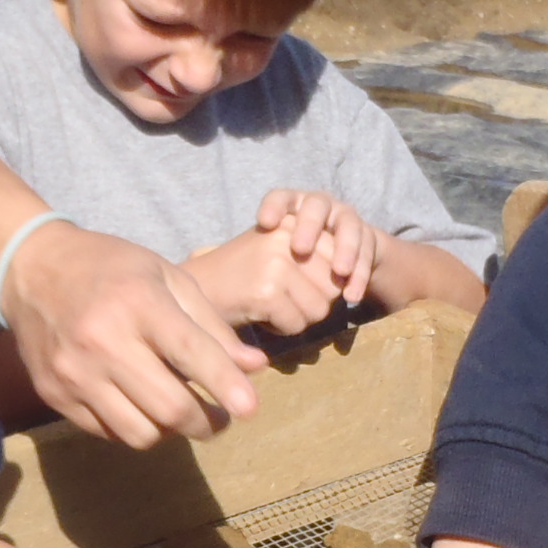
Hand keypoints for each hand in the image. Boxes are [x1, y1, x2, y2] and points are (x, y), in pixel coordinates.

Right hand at [1, 222, 264, 447]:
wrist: (31, 269)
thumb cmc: (111, 269)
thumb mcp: (167, 277)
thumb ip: (211, 325)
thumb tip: (254, 367)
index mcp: (136, 302)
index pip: (191, 354)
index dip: (226, 385)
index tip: (251, 408)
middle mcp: (101, 340)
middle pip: (169, 407)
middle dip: (206, 423)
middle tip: (220, 420)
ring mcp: (73, 372)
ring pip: (140, 433)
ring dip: (171, 431)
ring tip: (180, 412)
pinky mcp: (54, 395)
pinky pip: (108, 433)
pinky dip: (134, 427)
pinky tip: (142, 406)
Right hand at [182, 201, 372, 335]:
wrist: (197, 288)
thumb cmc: (240, 274)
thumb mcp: (277, 250)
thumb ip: (314, 254)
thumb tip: (350, 280)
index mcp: (292, 218)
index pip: (342, 256)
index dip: (337, 281)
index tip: (318, 292)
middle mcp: (286, 236)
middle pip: (334, 285)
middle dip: (315, 301)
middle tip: (284, 299)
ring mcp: (276, 264)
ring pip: (320, 309)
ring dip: (299, 318)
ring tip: (270, 306)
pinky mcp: (266, 292)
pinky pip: (297, 324)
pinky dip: (282, 329)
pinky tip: (260, 316)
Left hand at [260, 189, 378, 305]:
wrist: (334, 259)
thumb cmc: (291, 260)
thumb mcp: (276, 256)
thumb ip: (265, 260)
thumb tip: (247, 285)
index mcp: (293, 204)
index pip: (281, 198)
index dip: (273, 207)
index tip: (264, 223)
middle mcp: (320, 205)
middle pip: (316, 206)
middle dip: (309, 226)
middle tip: (300, 249)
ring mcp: (345, 218)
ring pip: (349, 225)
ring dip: (345, 249)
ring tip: (339, 272)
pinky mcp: (367, 236)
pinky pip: (367, 252)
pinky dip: (360, 274)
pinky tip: (352, 295)